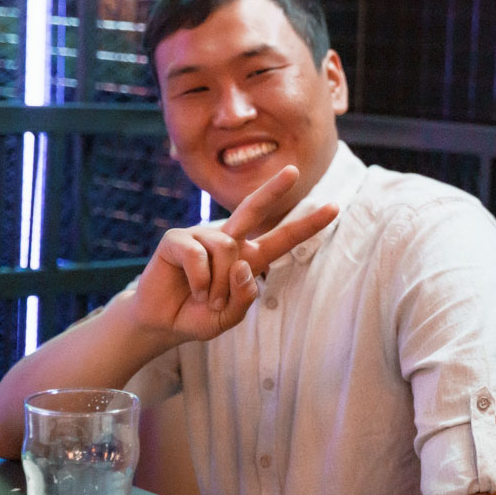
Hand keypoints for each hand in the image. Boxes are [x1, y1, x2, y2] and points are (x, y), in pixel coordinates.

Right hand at [129, 166, 337, 344]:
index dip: (308, 224)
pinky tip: (193, 288)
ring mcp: (202, 236)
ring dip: (219, 283)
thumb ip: (243, 299)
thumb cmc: (197, 315)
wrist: (161, 323)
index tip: (335, 206)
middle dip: (274, 189)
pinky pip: (198, 255)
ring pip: (227, 249)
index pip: (283, 238)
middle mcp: (229, 240)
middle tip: (294, 171)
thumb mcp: (228, 318)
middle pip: (254, 209)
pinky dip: (200, 278)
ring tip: (208, 298)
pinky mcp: (176, 239)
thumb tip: (243, 266)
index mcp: (248, 258)